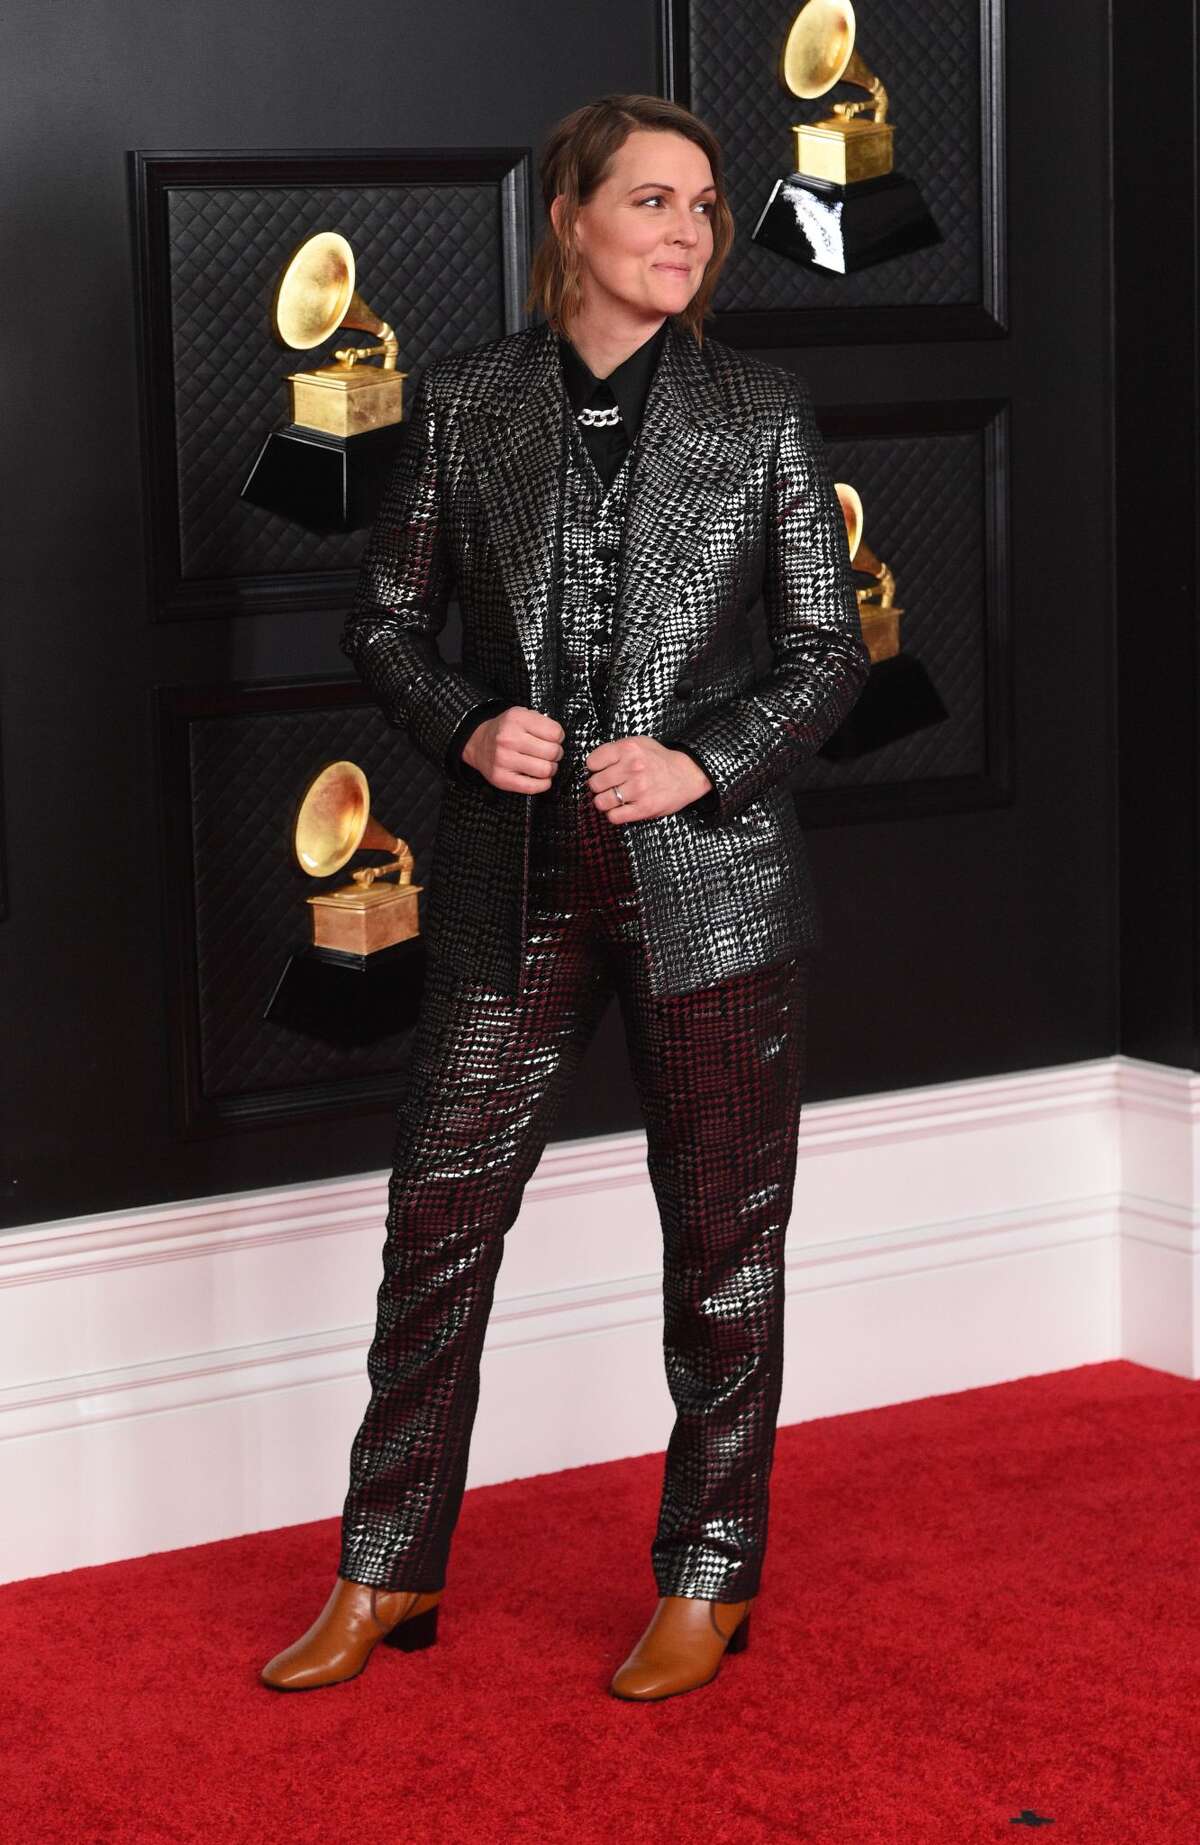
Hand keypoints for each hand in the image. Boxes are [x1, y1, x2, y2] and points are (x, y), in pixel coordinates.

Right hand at [462, 705, 564, 792]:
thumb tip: (560, 738)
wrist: (478, 743)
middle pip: (552, 752)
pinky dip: (543, 784)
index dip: (559, 737)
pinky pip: (533, 787)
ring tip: (544, 764)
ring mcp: (504, 760)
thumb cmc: (505, 731)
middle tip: (550, 753)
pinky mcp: (502, 778)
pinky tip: (539, 777)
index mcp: (516, 719)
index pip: (555, 732)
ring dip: (550, 769)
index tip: (553, 739)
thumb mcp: (521, 715)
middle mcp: (509, 739)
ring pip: (545, 770)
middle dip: (556, 754)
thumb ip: (541, 722)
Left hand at [585, 736, 712, 822]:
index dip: (594, 768)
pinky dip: (614, 814)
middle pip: (594, 783)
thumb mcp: (639, 743)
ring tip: (613, 798)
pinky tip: (621, 808)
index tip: (600, 771)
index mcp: (628, 749)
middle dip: (598, 786)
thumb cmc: (660, 760)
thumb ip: (616, 750)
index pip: (592, 762)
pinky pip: (614, 817)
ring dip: (604, 802)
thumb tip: (592, 764)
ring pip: (601, 802)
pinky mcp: (644, 808)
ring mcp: (638, 788)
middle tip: (607, 786)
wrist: (687, 774)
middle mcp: (633, 767)